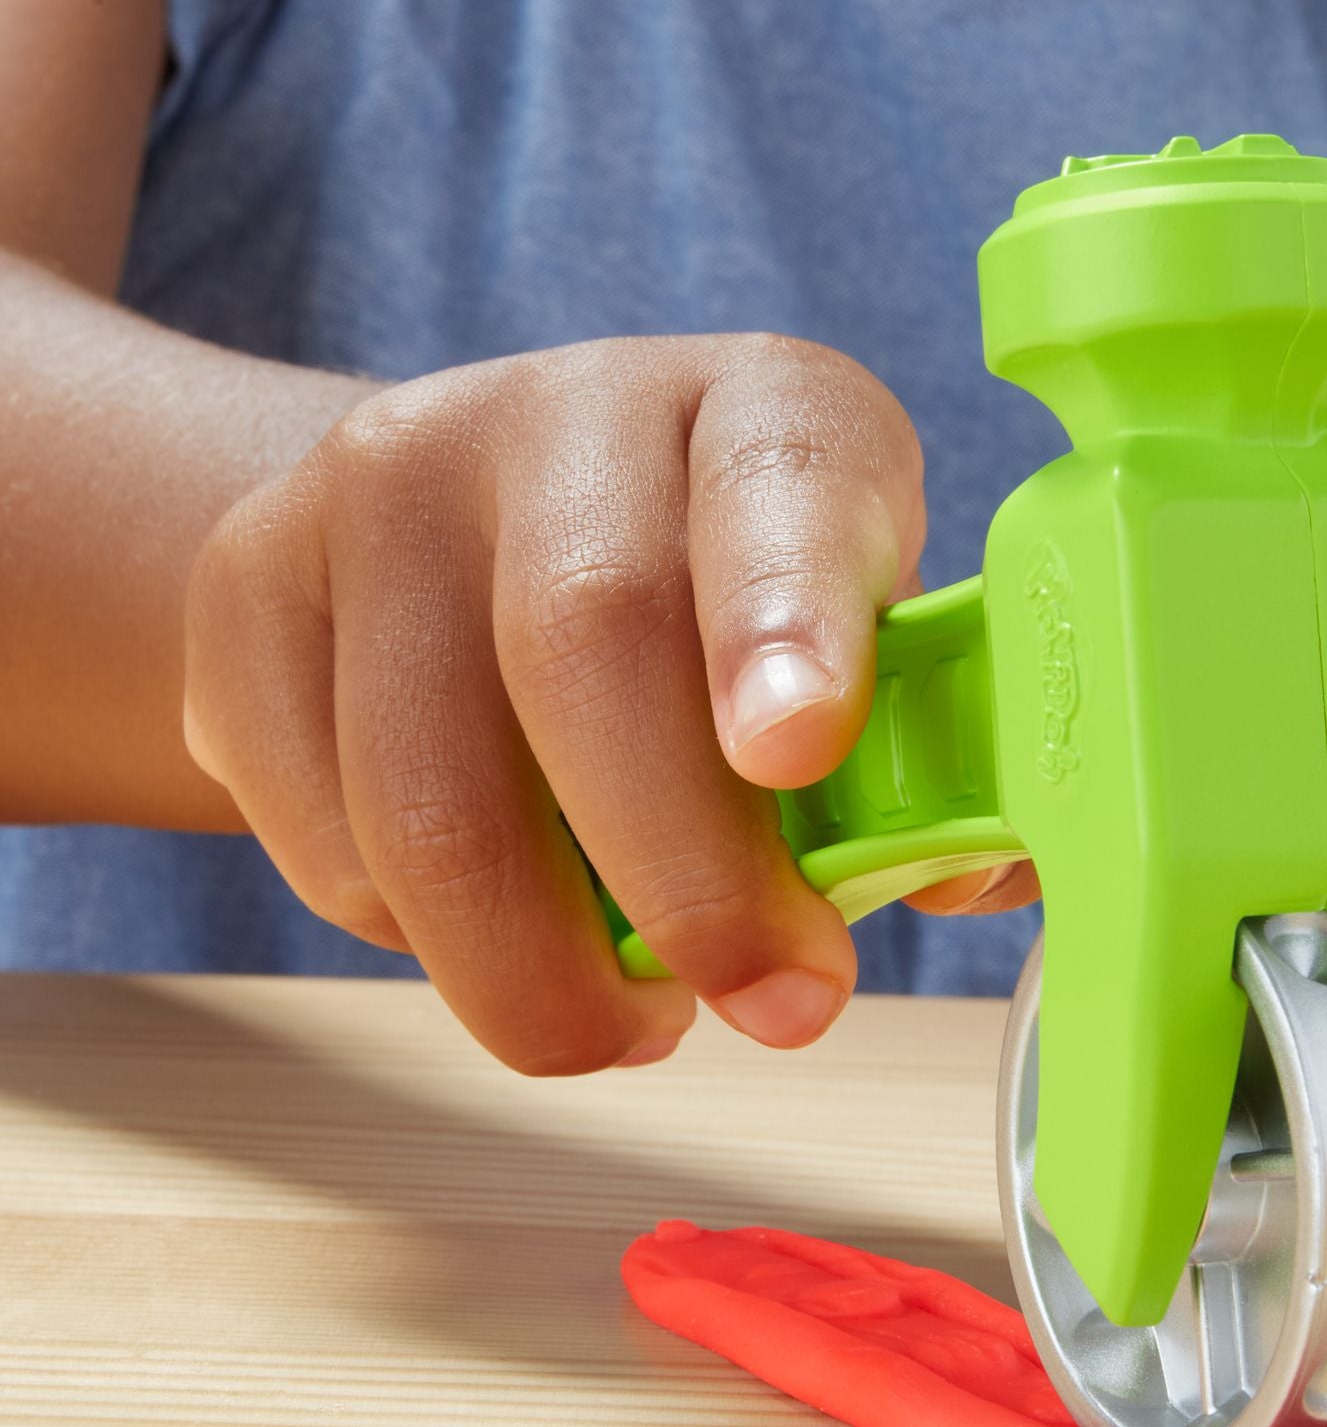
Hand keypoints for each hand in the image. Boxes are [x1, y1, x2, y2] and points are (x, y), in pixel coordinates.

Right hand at [183, 333, 933, 1071]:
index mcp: (760, 408)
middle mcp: (560, 412)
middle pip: (583, 639)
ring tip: (643, 1018)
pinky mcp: (246, 594)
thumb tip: (980, 867)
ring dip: (545, 970)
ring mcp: (379, 491)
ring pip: (428, 787)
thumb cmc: (712, 615)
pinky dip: (430, 946)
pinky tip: (511, 934)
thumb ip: (919, 750)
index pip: (778, 481)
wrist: (461, 533)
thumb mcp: (850, 638)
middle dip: (685, 878)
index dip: (789, 616)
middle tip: (773, 1005)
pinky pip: (326, 838)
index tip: (799, 753)